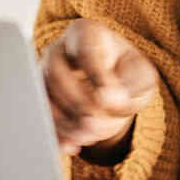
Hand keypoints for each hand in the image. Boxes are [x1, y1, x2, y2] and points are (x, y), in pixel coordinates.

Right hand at [41, 19, 157, 156]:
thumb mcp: (141, 77)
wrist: (115, 85)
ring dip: (67, 122)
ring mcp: (42, 73)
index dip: (98, 78)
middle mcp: (58, 49)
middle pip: (57, 75)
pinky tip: (73, 146)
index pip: (86, 52)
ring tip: (90, 135)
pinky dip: (55, 135)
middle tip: (98, 124)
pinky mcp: (38, 98)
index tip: (110, 99)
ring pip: (44, 97)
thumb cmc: (127, 74)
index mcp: (87, 33)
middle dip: (79, 104)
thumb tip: (107, 100)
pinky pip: (38, 117)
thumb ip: (130, 85)